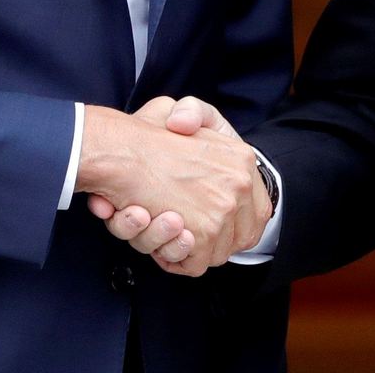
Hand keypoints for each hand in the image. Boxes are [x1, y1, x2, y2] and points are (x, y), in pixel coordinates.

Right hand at [77, 97, 264, 275]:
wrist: (119, 148)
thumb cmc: (147, 132)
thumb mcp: (181, 110)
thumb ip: (195, 115)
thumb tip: (185, 126)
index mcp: (241, 158)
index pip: (255, 211)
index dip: (230, 223)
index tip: (202, 222)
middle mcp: (240, 184)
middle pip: (236, 236)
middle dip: (202, 239)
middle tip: (171, 223)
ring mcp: (224, 210)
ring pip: (214, 253)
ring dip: (181, 247)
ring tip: (152, 221)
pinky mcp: (203, 233)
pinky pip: (195, 264)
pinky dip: (171, 257)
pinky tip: (152, 233)